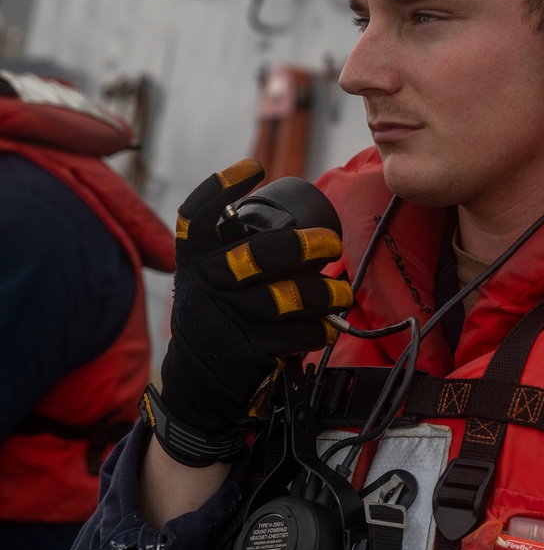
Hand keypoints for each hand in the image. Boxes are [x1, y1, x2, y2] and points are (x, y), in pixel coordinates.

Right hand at [157, 159, 351, 442]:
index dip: (221, 187)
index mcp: (195, 259)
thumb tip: (294, 226)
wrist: (199, 382)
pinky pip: (296, 333)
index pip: (197, 214)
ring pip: (288, 296)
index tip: (253, 166)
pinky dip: (319, 329)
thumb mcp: (209, 281)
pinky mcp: (248, 349)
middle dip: (306, 246)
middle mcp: (207, 282)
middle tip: (331, 244)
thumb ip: (231, 253)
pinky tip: (329, 327)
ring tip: (341, 293)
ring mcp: (228, 316)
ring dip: (325, 294)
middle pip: (262, 253)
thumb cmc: (218, 318)